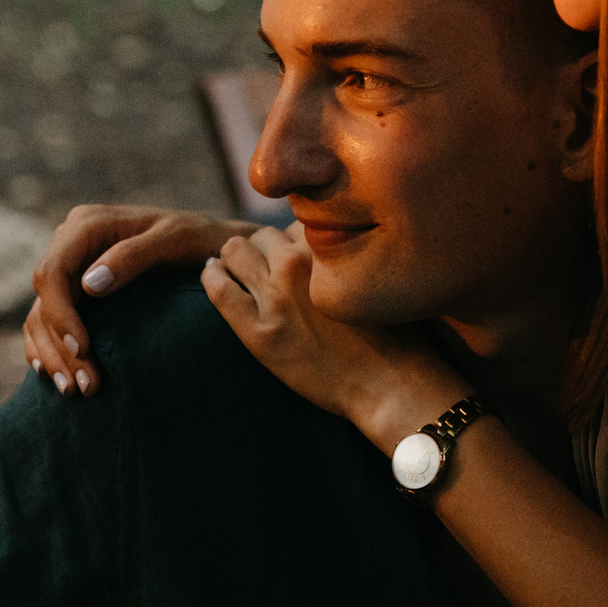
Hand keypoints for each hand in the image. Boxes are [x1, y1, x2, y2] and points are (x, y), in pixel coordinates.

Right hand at [23, 204, 250, 395]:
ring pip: (42, 318)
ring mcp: (71, 271)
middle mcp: (70, 246)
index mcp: (86, 226)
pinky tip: (61, 376)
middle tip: (85, 386)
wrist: (212, 247)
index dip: (60, 314)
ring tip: (76, 391)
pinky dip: (50, 351)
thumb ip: (133, 256)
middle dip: (59, 346)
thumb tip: (89, 285)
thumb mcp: (174, 240)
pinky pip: (48, 325)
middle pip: (45, 301)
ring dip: (54, 357)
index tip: (83, 349)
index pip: (53, 272)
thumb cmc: (198, 240)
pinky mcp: (76, 293)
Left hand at [201, 224, 465, 446]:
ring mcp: (275, 297)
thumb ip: (350, 250)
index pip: (296, 222)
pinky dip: (212, 276)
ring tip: (238, 270)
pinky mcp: (258, 331)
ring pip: (235, 251)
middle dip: (263, 247)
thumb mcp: (376, 274)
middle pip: (262, 234)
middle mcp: (299, 264)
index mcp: (329, 247)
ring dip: (236, 258)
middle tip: (266, 267)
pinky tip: (213, 274)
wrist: (391, 384)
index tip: (294, 254)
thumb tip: (332, 236)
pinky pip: (218, 288)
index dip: (294, 238)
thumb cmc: (395, 334)